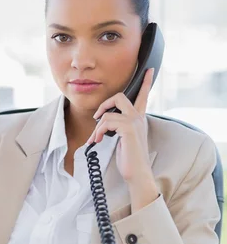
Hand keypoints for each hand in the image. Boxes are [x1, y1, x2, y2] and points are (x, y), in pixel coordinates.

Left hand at [88, 68, 154, 184]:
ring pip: (108, 113)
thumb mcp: (123, 140)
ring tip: (94, 140)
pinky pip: (106, 122)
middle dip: (104, 105)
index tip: (149, 69)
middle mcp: (139, 118)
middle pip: (120, 96)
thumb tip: (102, 123)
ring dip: (97, 127)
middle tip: (96, 118)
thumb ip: (118, 128)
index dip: (145, 82)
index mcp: (139, 119)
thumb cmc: (129, 161)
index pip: (143, 96)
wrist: (137, 174)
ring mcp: (134, 122)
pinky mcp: (128, 129)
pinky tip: (96, 142)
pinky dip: (97, 132)